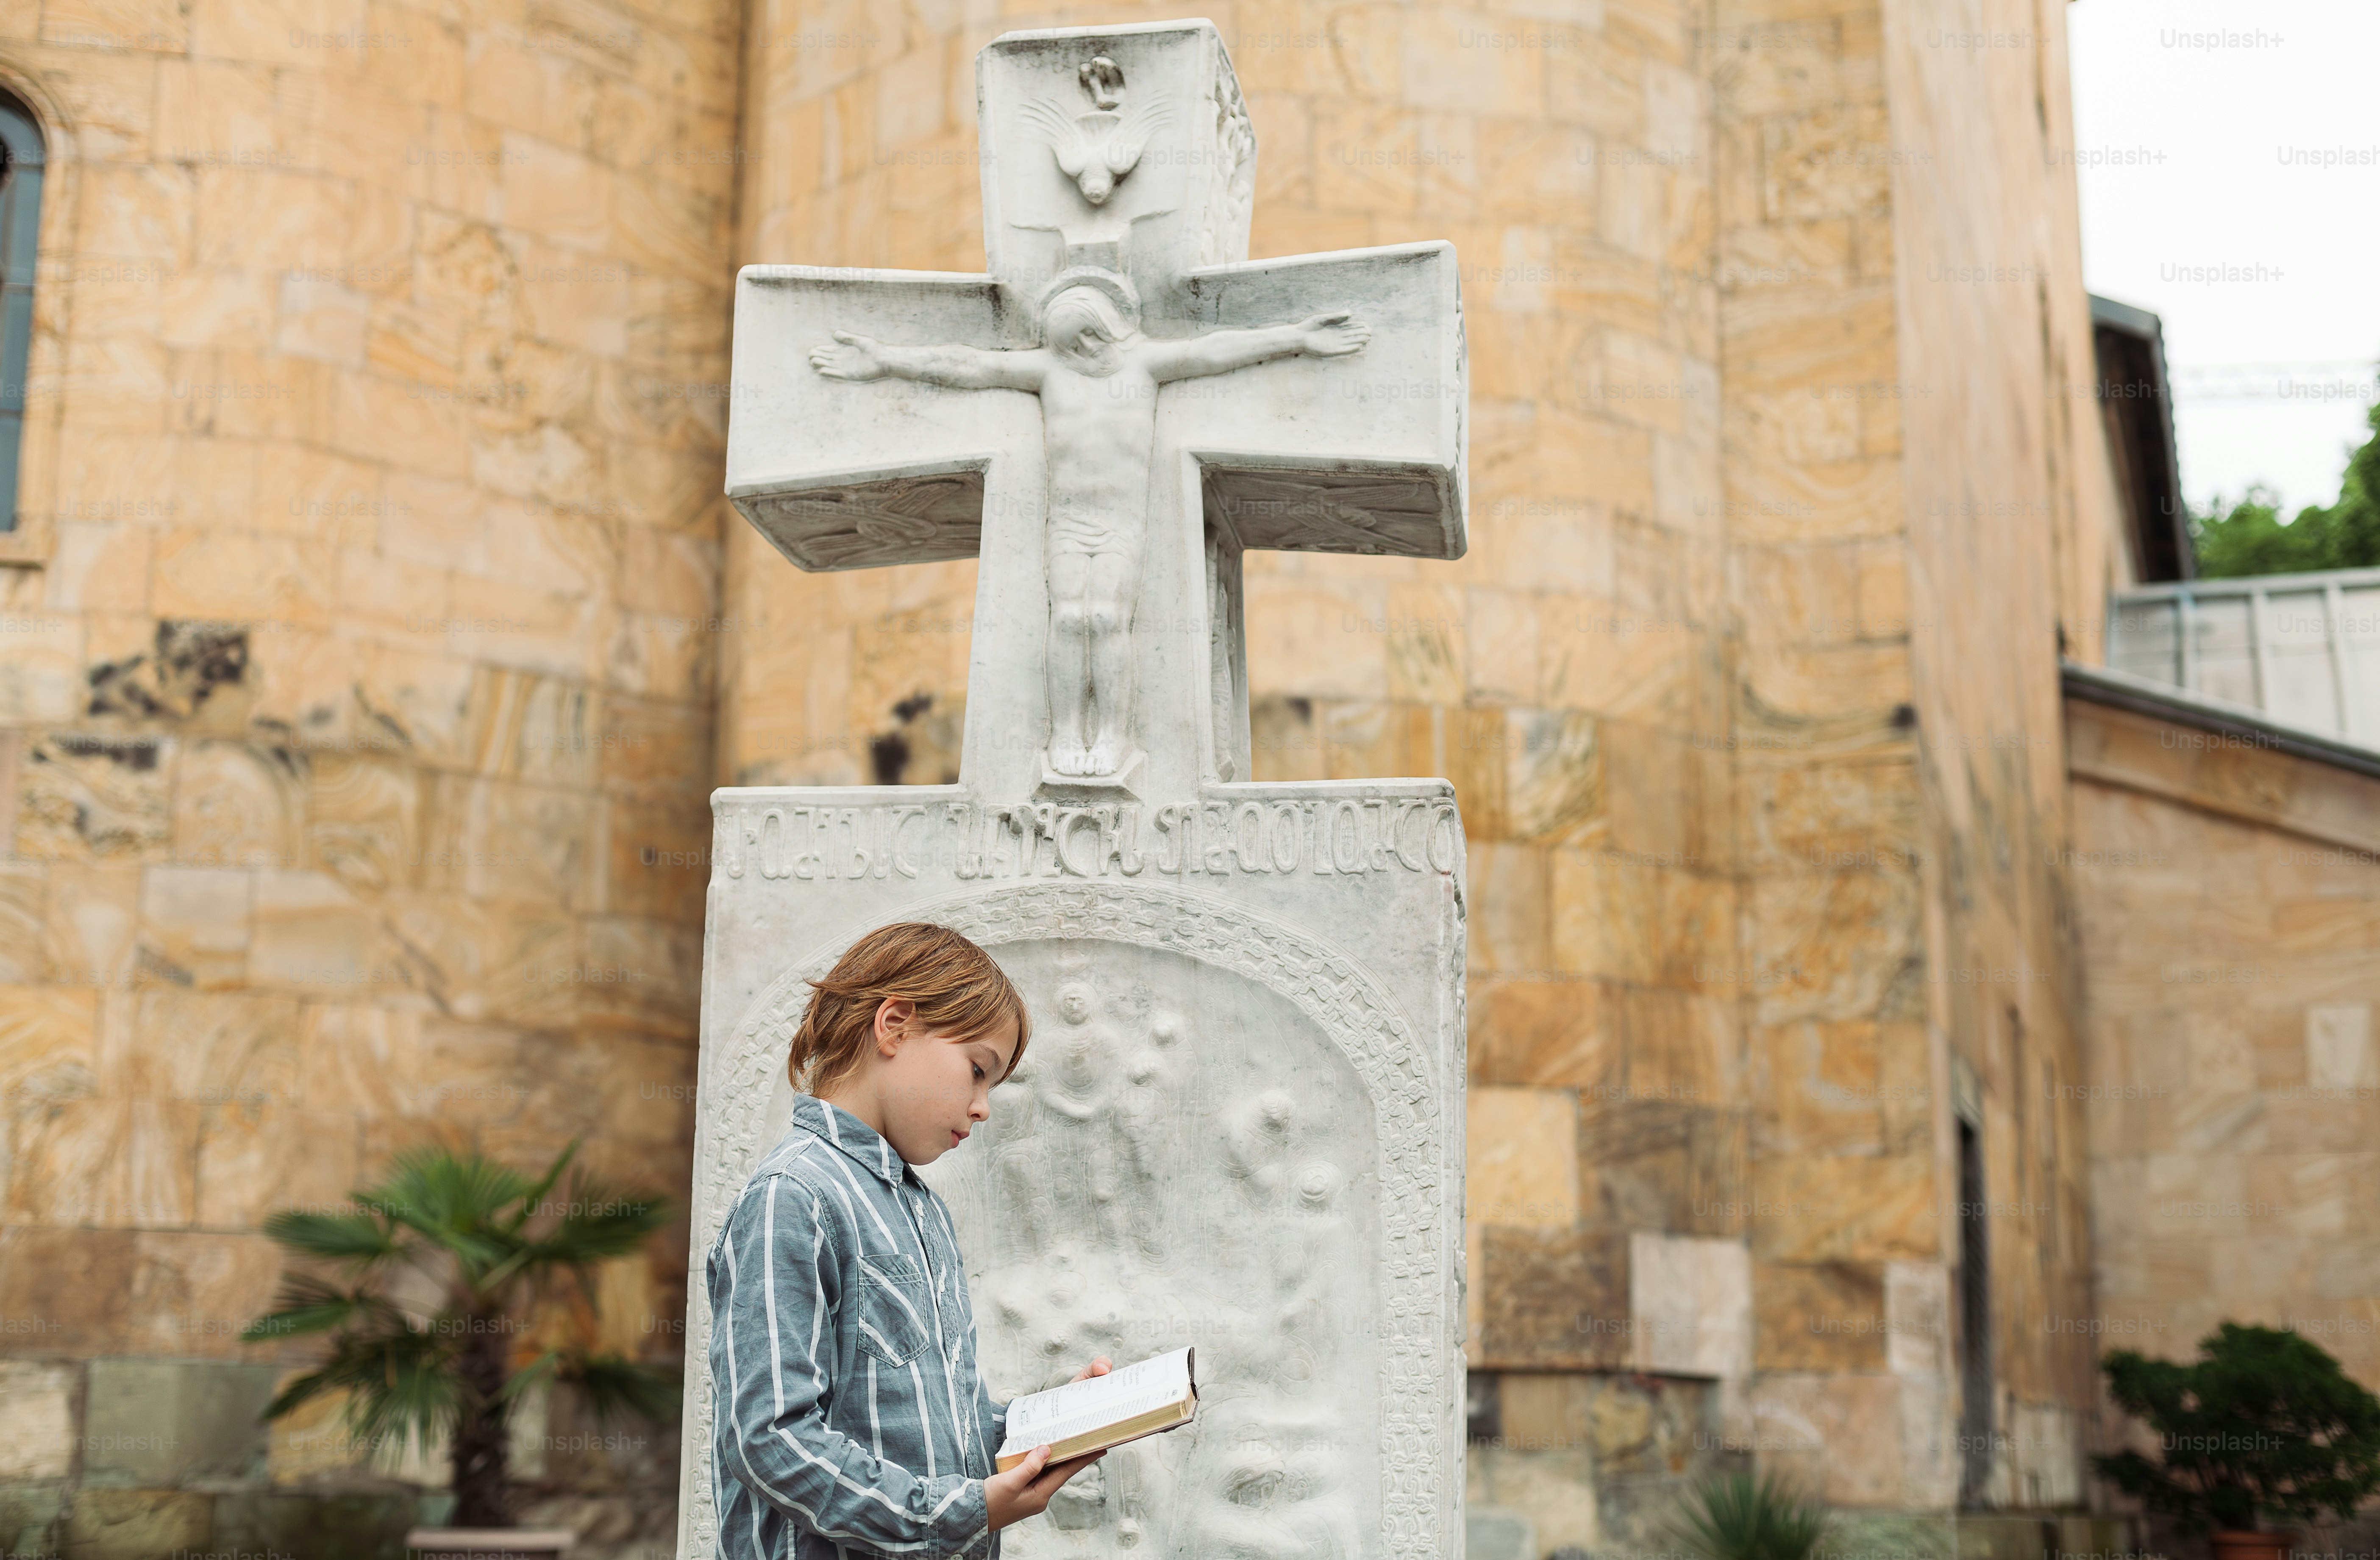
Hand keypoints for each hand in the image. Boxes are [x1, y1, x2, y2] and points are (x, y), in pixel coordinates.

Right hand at [810, 330, 888, 379]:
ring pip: (831, 367)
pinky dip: (830, 372)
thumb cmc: (875, 348)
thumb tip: (833, 333)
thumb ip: (847, 337)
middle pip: (828, 359)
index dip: (821, 350)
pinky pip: (838, 374)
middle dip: (819, 357)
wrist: (884, 359)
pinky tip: (821, 370)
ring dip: (822, 364)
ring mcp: (847, 368)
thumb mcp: (859, 341)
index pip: (830, 351)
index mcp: (846, 352)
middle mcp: (845, 360)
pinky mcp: (851, 375)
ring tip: (813, 361)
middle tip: (811, 355)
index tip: (813, 349)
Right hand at [983, 1358, 1110, 1531]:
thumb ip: (1029, 1466)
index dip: (1083, 1460)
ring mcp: (1030, 1495)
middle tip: (1089, 1441)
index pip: (1066, 1473)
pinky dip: (1043, 1463)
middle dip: (1074, 1457)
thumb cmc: (990, 1501)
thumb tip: (1047, 1449)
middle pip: (1061, 1472)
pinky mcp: (1021, 1492)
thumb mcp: (1009, 1482)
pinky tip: (1044, 1454)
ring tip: (1071, 1443)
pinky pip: (1038, 1474)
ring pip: (1049, 1473)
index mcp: (1040, 1496)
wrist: (971, 1516)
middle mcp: (1039, 1497)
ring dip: (1059, 1458)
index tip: (1100, 1448)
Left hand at [1296, 311, 1370, 356]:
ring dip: (1358, 341)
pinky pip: (1343, 350)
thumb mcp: (1323, 319)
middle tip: (1370, 331)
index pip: (1349, 327)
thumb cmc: (1308, 327)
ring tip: (1367, 338)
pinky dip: (1351, 348)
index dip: (1358, 326)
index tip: (1367, 325)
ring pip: (1349, 342)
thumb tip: (1350, 313)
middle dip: (1360, 333)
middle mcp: (1336, 337)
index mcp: (1334, 328)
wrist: (1297, 337)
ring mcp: (1333, 344)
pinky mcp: (1330, 351)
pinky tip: (1358, 346)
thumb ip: (1336, 316)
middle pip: (1351, 335)